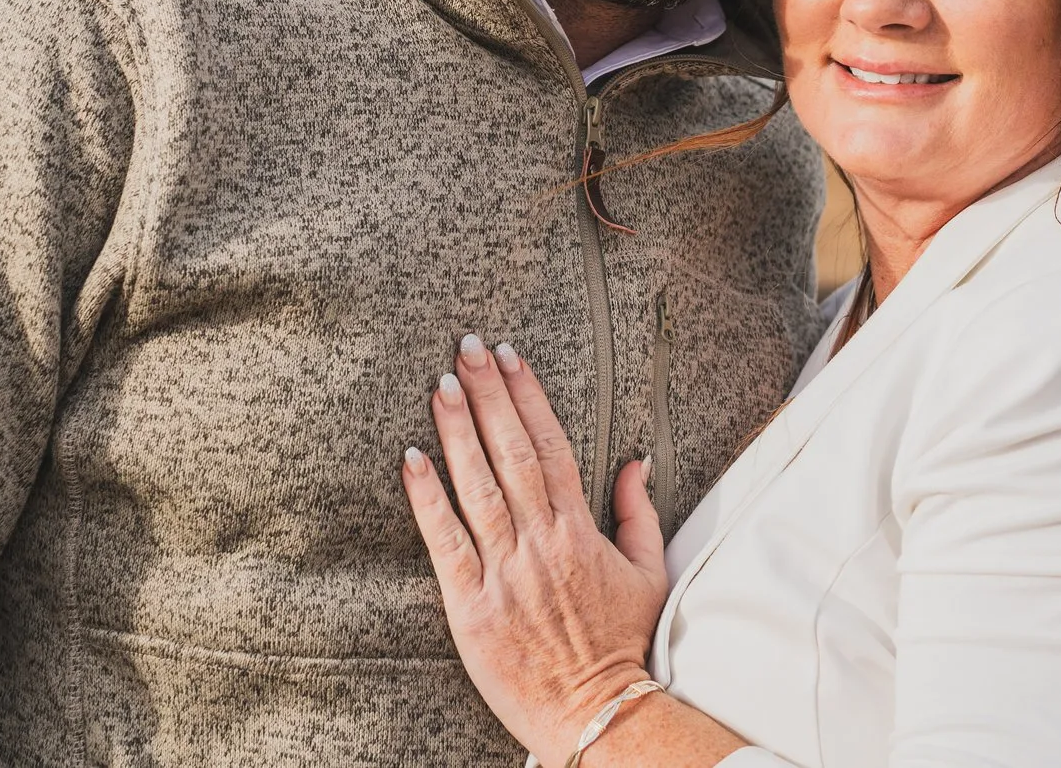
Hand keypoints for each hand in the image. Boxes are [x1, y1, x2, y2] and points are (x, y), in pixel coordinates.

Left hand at [404, 334, 669, 765]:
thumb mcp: (649, 573)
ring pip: (476, 486)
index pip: (550, 445)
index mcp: (581, 531)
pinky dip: (427, 498)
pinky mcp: (470, 606)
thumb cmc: (623, 646)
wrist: (597, 714)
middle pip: (510, 452)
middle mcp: (541, 543)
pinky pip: (445, 542)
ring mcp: (504, 572)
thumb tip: (634, 460)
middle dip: (487, 393)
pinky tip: (411, 459)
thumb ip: (638, 513)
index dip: (528, 395)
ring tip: (439, 384)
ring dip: (457, 430)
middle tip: (467, 346)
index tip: (511, 355)